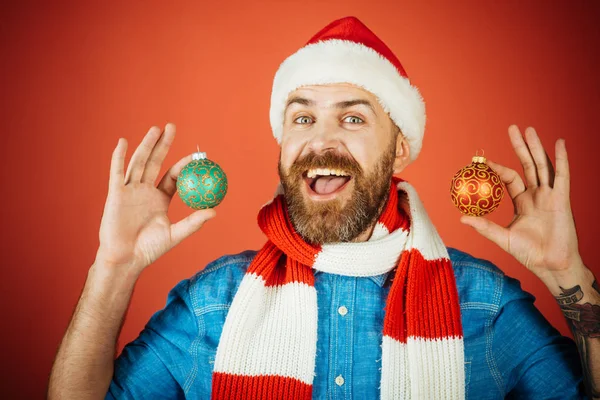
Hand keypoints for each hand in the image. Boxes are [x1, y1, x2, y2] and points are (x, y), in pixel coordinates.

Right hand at [94, 123, 215, 273]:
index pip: (173, 176)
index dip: (184, 164)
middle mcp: (145, 191)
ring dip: (146, 145)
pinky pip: (117, 173)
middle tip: (172, 126)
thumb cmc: (150, 249)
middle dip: (163, 144)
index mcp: (160, 199)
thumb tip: (214, 211)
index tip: (197, 156)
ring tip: (156, 129)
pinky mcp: (115, 194)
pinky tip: (122, 142)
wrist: (126, 259)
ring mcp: (129, 191)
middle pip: (155, 162)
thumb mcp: (175, 234)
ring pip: (139, 163)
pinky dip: (118, 157)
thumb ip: (193, 222)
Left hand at [460, 125, 582, 277]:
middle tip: (512, 127)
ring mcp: (549, 195)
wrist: (550, 264)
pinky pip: (561, 176)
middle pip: (527, 165)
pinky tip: (559, 143)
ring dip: (536, 147)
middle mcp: (536, 195)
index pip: (509, 178)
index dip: (497, 167)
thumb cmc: (528, 253)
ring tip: (529, 129)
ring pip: (542, 166)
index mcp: (522, 201)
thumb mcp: (502, 237)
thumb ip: (484, 226)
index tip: (481, 160)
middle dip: (519, 146)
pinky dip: (561, 159)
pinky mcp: (562, 199)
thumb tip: (461, 217)